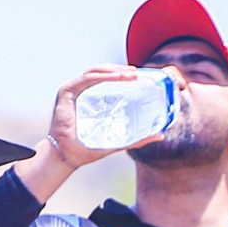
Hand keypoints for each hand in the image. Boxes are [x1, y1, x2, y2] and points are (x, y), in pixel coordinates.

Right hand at [43, 65, 157, 170]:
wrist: (69, 156)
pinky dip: (102, 76)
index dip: (122, 75)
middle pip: (103, 73)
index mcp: (92, 99)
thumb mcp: (119, 140)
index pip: (108, 80)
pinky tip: (116, 77)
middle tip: (136, 73)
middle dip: (120, 70)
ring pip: (96, 72)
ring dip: (113, 71)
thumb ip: (138, 138)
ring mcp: (74, 89)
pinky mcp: (67, 91)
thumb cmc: (88, 148)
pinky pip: (87, 78)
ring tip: (129, 74)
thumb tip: (160, 135)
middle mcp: (82, 91)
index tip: (138, 76)